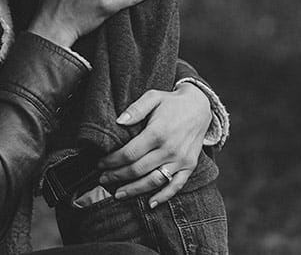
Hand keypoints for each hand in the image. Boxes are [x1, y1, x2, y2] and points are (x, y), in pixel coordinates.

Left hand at [95, 83, 211, 206]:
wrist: (200, 107)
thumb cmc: (171, 102)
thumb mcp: (152, 97)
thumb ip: (135, 109)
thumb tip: (118, 121)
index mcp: (157, 132)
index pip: (129, 153)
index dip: (112, 161)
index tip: (100, 164)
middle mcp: (170, 149)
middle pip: (138, 169)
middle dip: (117, 176)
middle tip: (102, 179)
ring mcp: (181, 160)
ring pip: (154, 181)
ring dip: (134, 190)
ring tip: (118, 194)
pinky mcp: (189, 166)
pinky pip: (176, 186)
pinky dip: (163, 197)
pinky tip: (149, 203)